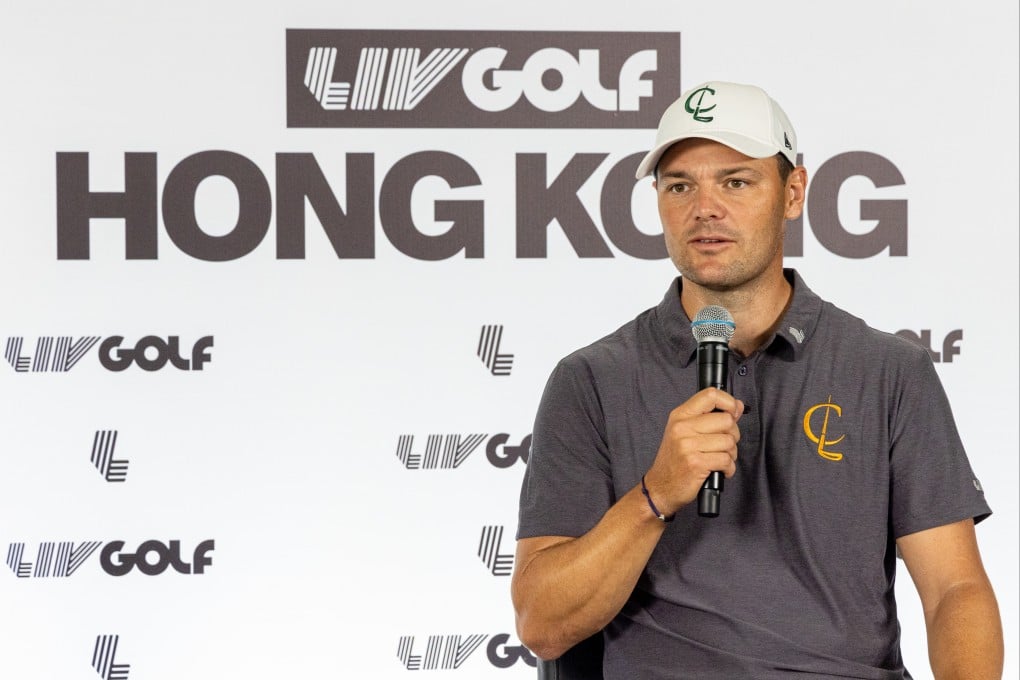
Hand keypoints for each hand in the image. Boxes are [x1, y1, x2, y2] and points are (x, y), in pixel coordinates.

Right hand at [643, 388, 742, 516]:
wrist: (660, 486)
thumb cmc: (675, 459)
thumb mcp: (685, 431)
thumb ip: (709, 417)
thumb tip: (737, 406)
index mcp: (680, 415)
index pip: (710, 395)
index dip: (728, 402)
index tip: (733, 412)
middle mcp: (682, 427)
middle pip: (726, 420)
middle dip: (732, 435)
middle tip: (723, 444)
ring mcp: (688, 445)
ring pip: (729, 442)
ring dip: (731, 454)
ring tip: (719, 459)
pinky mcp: (696, 463)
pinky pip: (726, 460)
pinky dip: (728, 468)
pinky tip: (719, 470)